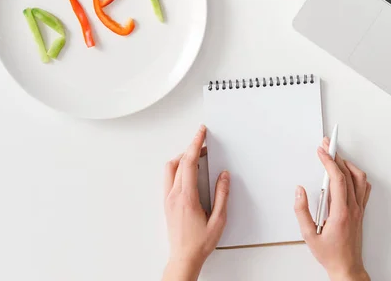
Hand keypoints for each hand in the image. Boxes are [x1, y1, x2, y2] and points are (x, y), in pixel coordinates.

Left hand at [162, 125, 229, 280]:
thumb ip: (222, 195)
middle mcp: (173, 195)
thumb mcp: (219, 219)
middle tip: (205, 144)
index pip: (189, 162)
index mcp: (186, 197)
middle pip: (180, 162)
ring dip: (183, 158)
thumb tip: (224, 176)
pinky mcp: (166, 203)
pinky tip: (189, 171)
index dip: (196, 144)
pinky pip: (169, 178)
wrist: (184, 258)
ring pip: (171, 168)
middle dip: (192, 148)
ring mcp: (167, 199)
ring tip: (198, 156)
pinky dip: (179, 168)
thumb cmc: (200, 243)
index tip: (201, 133)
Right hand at [294, 137, 370, 280]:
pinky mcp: (360, 211)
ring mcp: (359, 209)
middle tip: (326, 145)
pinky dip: (356, 176)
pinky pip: (363, 188)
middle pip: (348, 173)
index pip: (337, 178)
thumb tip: (299, 191)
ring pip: (359, 178)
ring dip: (347, 164)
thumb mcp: (308, 235)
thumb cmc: (330, 254)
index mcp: (341, 212)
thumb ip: (301, 211)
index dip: (329, 161)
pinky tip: (348, 174)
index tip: (321, 150)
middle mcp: (353, 208)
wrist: (347, 267)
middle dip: (335, 155)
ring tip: (335, 156)